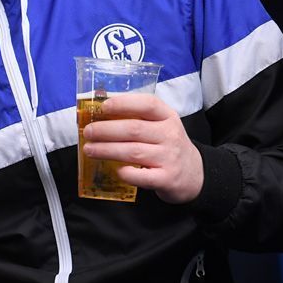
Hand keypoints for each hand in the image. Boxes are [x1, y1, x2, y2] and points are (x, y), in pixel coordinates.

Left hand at [80, 93, 203, 203]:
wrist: (194, 174)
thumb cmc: (168, 146)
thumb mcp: (161, 126)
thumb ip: (138, 118)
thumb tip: (101, 113)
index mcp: (168, 117)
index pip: (147, 104)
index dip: (123, 104)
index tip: (103, 107)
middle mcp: (170, 135)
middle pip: (133, 129)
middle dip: (106, 130)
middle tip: (88, 132)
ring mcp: (169, 157)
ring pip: (133, 151)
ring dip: (107, 150)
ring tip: (90, 149)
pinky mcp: (166, 179)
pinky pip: (141, 176)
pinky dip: (126, 173)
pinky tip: (116, 170)